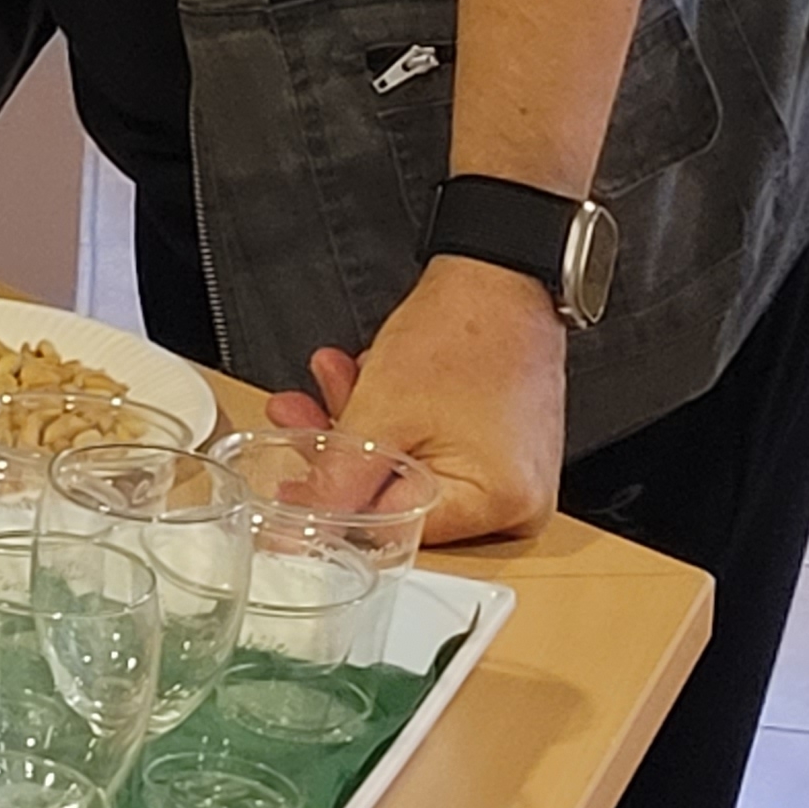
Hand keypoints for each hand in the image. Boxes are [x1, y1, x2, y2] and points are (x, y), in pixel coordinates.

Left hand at [267, 256, 567, 542]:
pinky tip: (363, 380)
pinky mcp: (498, 449)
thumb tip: (303, 529)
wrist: (502, 275)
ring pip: (407, 467)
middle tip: (298, 418)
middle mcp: (514, 503)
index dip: (334, 505)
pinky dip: (394, 419)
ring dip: (360, 424)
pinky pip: (430, 448)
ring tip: (330, 381)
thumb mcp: (382, 414)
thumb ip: (338, 481)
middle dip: (342, 450)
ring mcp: (509, 475)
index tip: (294, 483)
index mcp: (496, 505)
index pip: (396, 532)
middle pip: (398, 499)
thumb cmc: (463, 333)